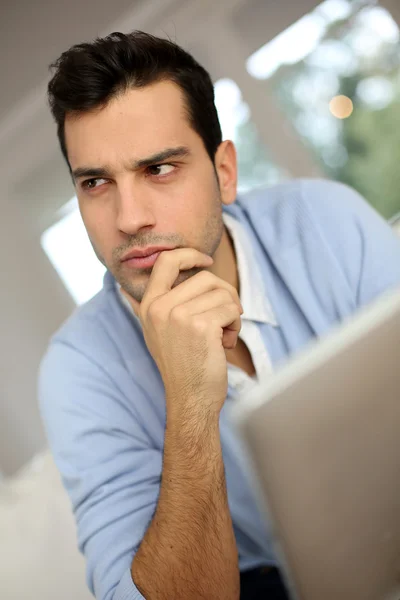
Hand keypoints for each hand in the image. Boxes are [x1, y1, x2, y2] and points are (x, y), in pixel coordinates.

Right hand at [122, 248, 242, 412]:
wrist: (190, 398)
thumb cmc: (182, 365)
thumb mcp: (158, 331)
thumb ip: (157, 303)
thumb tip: (143, 279)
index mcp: (149, 305)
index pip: (166, 261)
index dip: (190, 255)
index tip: (207, 261)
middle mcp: (159, 307)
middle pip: (205, 277)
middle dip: (224, 295)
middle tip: (225, 318)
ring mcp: (178, 316)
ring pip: (222, 293)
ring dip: (231, 313)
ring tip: (223, 334)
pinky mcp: (201, 326)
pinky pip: (231, 309)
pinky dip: (236, 324)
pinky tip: (226, 343)